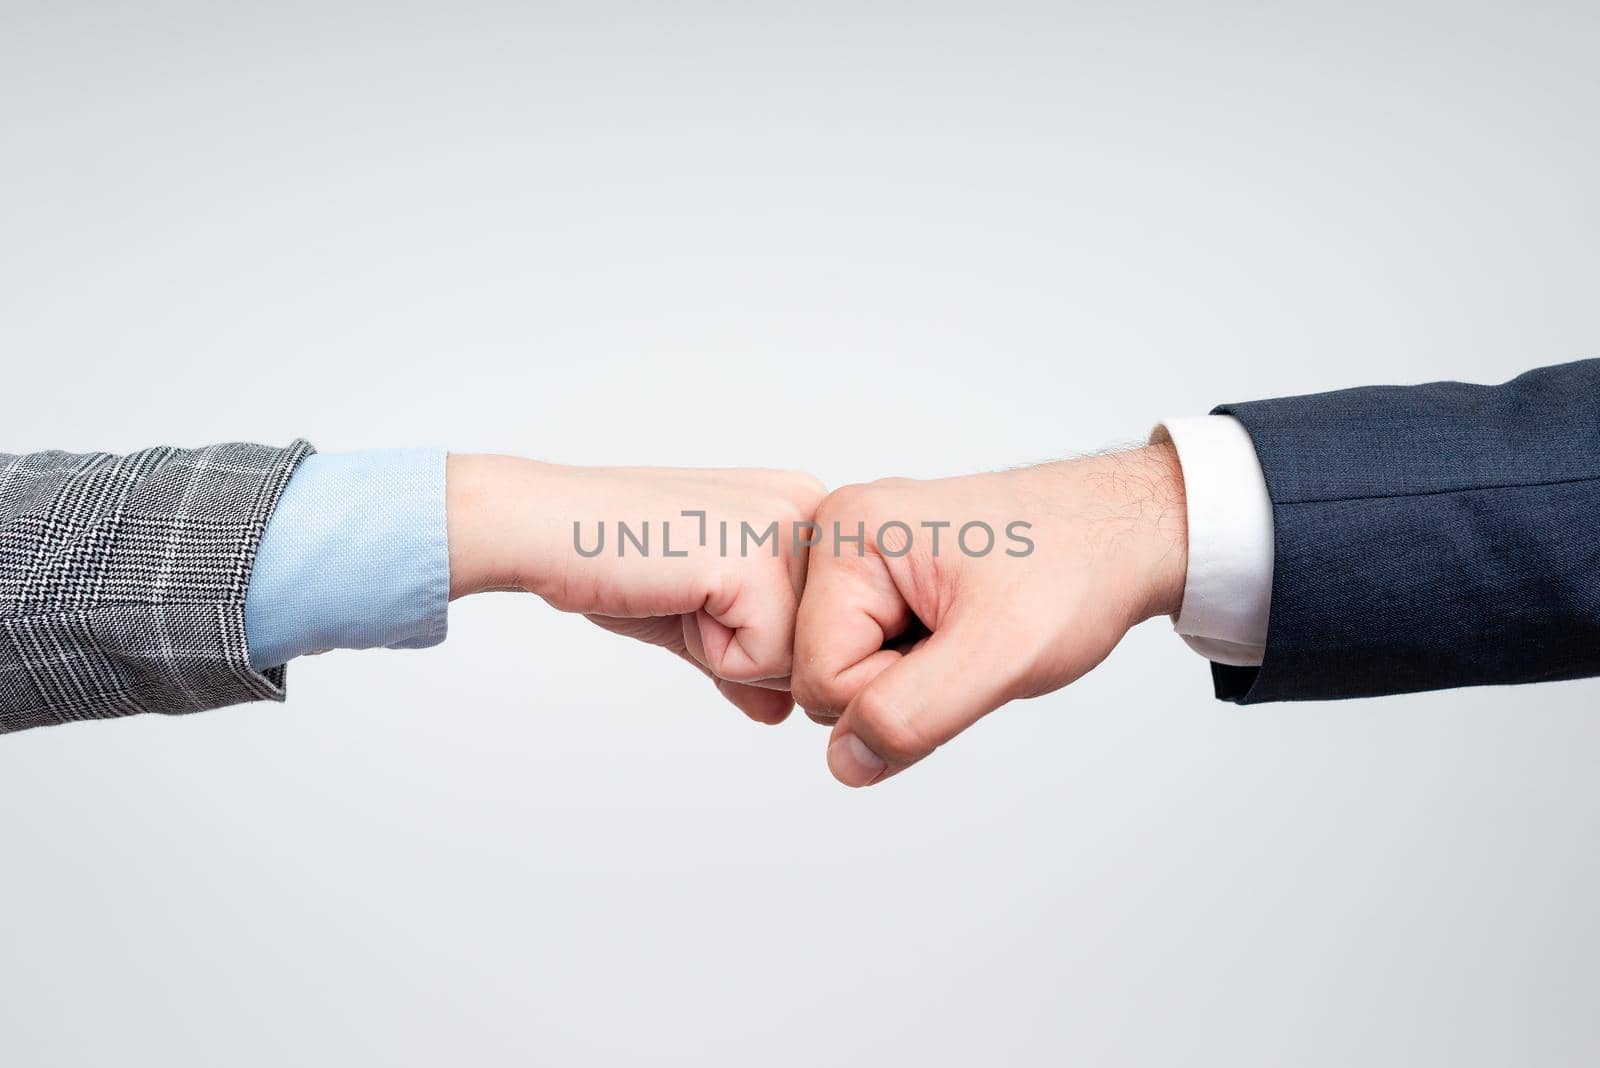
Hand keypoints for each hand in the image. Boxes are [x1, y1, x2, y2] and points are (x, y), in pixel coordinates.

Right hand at [447, 455, 825, 723]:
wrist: (548, 530)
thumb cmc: (612, 557)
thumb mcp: (701, 613)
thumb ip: (749, 656)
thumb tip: (782, 712)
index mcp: (804, 508)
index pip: (831, 625)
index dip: (759, 638)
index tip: (700, 589)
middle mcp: (811, 509)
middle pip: (825, 646)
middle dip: (751, 649)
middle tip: (687, 593)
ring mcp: (789, 531)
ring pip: (802, 662)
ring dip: (731, 652)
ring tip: (682, 593)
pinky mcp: (758, 563)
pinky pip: (766, 661)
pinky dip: (714, 653)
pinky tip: (678, 597)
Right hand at [791, 444, 1187, 785]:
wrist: (1120, 532)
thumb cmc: (1073, 567)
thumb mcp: (1001, 653)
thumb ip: (912, 714)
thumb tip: (845, 762)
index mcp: (846, 534)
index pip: (819, 678)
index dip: (894, 696)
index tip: (962, 648)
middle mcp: (836, 535)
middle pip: (822, 675)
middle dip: (899, 685)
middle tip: (968, 640)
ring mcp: (858, 555)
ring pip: (847, 673)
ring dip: (912, 677)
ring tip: (967, 631)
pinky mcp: (879, 577)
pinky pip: (870, 656)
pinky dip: (918, 663)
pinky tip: (959, 630)